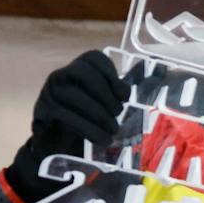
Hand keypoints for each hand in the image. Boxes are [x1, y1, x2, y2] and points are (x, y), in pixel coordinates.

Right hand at [8, 51, 129, 194]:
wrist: (59, 145)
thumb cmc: (89, 120)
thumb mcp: (107, 104)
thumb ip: (124, 90)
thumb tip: (160, 72)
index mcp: (79, 68)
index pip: (94, 57)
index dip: (112, 75)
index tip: (124, 95)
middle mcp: (61, 75)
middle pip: (84, 73)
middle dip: (106, 95)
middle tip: (118, 114)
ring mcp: (48, 92)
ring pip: (73, 95)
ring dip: (98, 115)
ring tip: (112, 130)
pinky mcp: (43, 112)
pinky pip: (64, 115)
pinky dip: (88, 129)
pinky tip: (102, 139)